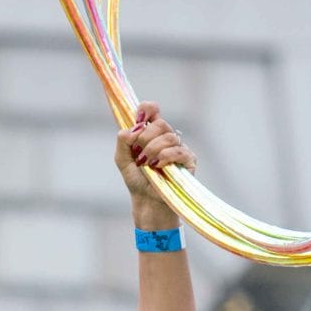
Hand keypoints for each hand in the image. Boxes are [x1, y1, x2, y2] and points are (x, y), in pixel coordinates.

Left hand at [116, 102, 192, 223]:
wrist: (146, 200)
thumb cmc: (137, 180)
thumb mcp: (122, 159)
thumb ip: (123, 141)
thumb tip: (134, 128)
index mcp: (151, 132)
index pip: (152, 110)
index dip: (146, 109)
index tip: (138, 119)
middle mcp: (166, 137)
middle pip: (161, 123)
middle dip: (146, 137)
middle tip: (139, 154)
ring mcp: (178, 148)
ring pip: (169, 137)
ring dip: (153, 150)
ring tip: (147, 165)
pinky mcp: (188, 160)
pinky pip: (179, 151)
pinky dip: (166, 157)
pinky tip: (157, 166)